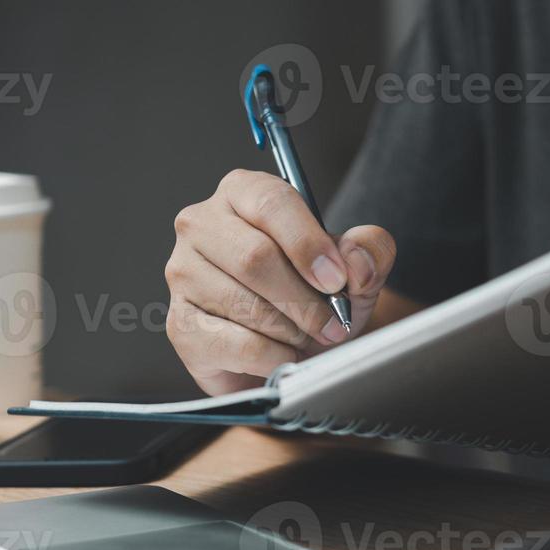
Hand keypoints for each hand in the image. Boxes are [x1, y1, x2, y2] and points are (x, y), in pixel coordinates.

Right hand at [165, 170, 396, 395]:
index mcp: (243, 192)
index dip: (309, 244)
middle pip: (255, 256)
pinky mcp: (180, 324)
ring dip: (291, 330)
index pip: (272, 203)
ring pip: (244, 304)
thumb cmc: (314, 295)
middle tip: (333, 324)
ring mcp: (182, 274)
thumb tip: (356, 262)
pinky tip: (284, 355)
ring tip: (307, 337)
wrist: (290, 347)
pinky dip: (273, 356)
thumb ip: (369, 251)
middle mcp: (201, 224)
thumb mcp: (354, 268)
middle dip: (305, 300)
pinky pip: (234, 343)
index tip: (337, 280)